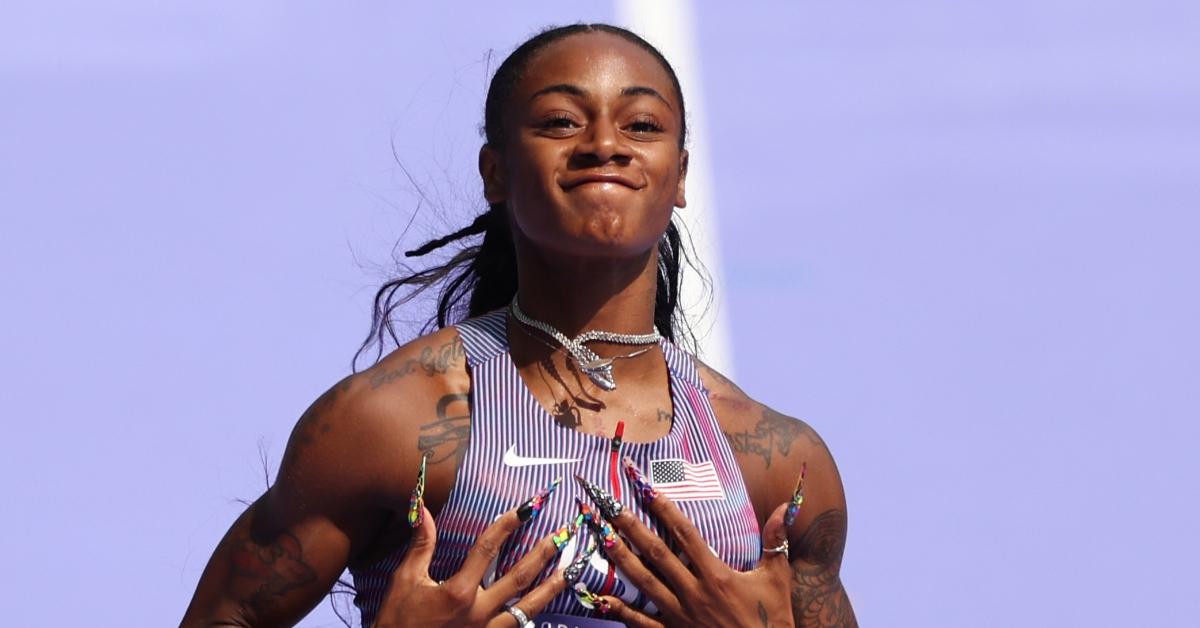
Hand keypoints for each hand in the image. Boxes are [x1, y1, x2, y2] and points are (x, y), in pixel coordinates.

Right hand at [375, 503, 571, 627]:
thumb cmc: (398, 621)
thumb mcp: (405, 581)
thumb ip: (421, 545)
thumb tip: (423, 509)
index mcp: (460, 592)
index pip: (488, 549)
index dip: (507, 525)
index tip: (526, 508)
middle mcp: (480, 612)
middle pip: (520, 577)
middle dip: (544, 552)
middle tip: (565, 534)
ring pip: (529, 607)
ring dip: (552, 586)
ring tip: (572, 569)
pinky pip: (520, 627)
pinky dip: (536, 615)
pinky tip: (547, 604)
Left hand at [577, 469, 794, 627]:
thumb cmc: (772, 619)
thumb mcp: (777, 578)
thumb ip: (776, 541)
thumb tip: (784, 506)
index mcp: (717, 574)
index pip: (686, 534)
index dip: (665, 509)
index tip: (647, 489)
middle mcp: (694, 592)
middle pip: (657, 553)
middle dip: (632, 527)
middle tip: (611, 506)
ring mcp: (680, 615)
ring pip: (645, 582)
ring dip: (622, 559)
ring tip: (602, 538)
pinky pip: (642, 623)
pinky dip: (621, 611)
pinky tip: (601, 598)